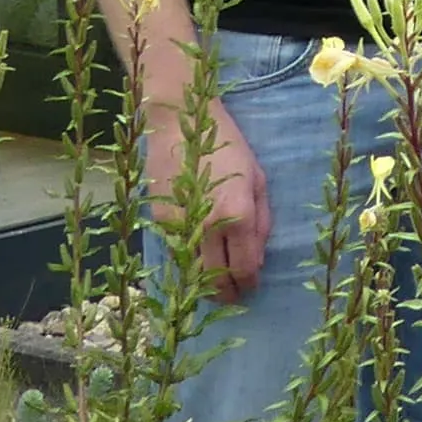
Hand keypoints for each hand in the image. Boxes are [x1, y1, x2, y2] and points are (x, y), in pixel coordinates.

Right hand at [143, 91, 267, 301]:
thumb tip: (257, 261)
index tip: (251, 288)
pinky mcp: (160, 222)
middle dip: (227, 295)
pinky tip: (196, 258)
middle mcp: (207, 226)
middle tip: (233, 297)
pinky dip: (187, 262)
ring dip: (204, 286)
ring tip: (215, 286)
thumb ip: (262, 223)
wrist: (180, 124)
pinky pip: (176, 253)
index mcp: (237, 214)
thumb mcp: (258, 180)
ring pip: (192, 274)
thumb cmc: (227, 147)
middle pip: (215, 280)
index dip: (248, 285)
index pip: (243, 268)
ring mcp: (180, 226)